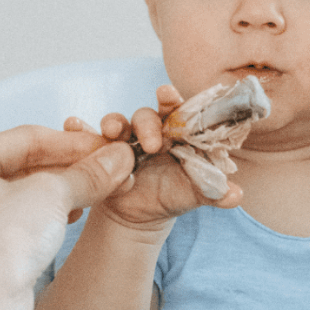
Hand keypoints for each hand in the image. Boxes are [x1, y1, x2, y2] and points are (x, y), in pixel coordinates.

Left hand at [0, 125, 134, 287]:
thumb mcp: (50, 194)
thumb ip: (87, 173)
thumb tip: (115, 159)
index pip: (27, 139)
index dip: (72, 142)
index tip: (105, 147)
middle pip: (29, 164)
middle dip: (73, 166)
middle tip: (110, 165)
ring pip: (31, 192)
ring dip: (70, 189)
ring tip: (104, 186)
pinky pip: (30, 219)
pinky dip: (57, 212)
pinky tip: (80, 211)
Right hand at [67, 85, 241, 230]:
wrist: (140, 215)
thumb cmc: (173, 195)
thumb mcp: (195, 195)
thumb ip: (215, 192)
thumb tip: (236, 196)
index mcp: (177, 132)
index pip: (178, 109)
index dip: (174, 99)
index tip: (169, 94)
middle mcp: (150, 129)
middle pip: (148, 114)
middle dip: (147, 122)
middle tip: (152, 142)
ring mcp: (124, 138)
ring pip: (118, 121)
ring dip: (113, 122)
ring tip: (111, 131)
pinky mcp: (101, 149)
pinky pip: (88, 135)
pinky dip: (80, 128)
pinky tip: (73, 125)